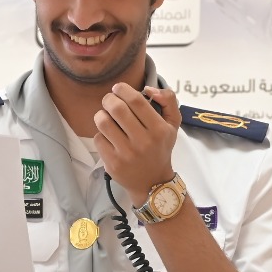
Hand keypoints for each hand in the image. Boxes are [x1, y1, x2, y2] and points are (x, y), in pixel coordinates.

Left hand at [94, 82, 180, 205]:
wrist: (153, 182)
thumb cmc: (160, 148)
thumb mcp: (173, 124)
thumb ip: (168, 100)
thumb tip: (148, 89)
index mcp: (159, 130)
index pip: (136, 101)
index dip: (123, 89)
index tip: (118, 88)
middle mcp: (143, 142)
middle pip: (117, 108)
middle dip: (109, 99)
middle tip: (109, 100)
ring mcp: (126, 154)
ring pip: (103, 122)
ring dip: (101, 114)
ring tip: (106, 116)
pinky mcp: (112, 163)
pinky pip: (98, 139)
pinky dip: (101, 134)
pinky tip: (108, 137)